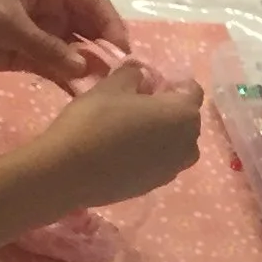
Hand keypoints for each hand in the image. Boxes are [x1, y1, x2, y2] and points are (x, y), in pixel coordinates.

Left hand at [0, 0, 128, 87]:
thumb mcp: (10, 23)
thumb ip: (47, 46)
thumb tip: (84, 68)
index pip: (95, 6)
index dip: (112, 27)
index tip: (123, 53)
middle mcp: (53, 10)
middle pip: (89, 31)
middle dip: (103, 52)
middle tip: (116, 80)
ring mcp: (41, 34)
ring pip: (75, 53)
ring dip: (87, 70)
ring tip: (101, 92)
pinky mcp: (27, 56)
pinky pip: (55, 68)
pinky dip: (67, 80)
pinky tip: (80, 96)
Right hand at [12, 57, 203, 212]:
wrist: (69, 172)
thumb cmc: (95, 120)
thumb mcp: (112, 85)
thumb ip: (133, 74)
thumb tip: (141, 74)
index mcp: (184, 114)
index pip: (192, 91)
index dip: (175, 82)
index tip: (153, 81)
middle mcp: (188, 144)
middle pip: (187, 119)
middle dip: (170, 108)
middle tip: (142, 101)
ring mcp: (173, 170)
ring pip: (177, 144)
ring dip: (164, 133)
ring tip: (135, 126)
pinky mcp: (154, 187)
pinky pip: (161, 163)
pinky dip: (152, 153)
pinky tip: (126, 149)